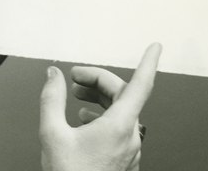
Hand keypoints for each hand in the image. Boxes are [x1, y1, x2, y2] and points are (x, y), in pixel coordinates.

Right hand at [39, 43, 161, 170]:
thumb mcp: (52, 132)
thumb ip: (52, 99)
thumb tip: (53, 76)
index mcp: (119, 125)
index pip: (140, 84)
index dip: (148, 62)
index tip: (155, 47)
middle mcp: (130, 137)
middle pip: (123, 95)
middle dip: (99, 80)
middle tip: (75, 77)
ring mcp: (129, 150)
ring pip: (121, 113)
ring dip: (99, 99)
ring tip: (76, 99)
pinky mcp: (123, 160)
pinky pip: (119, 129)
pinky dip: (102, 117)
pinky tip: (83, 122)